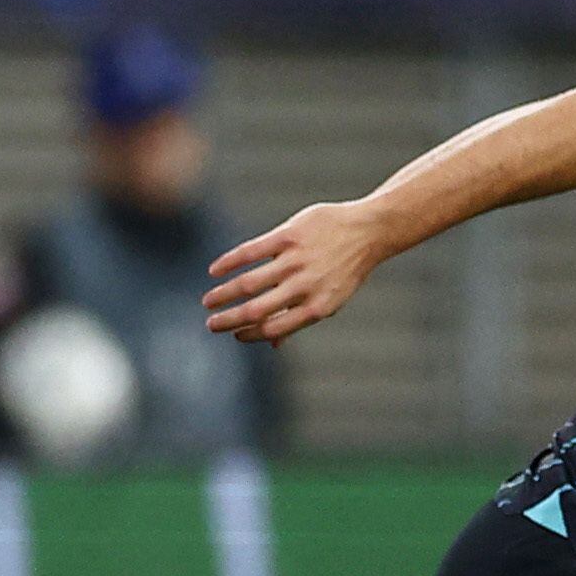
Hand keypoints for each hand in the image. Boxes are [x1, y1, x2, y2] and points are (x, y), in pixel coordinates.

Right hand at [205, 201, 382, 345]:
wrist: (368, 231)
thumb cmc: (345, 268)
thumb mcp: (330, 299)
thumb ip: (299, 318)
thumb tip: (274, 344)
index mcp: (316, 307)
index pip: (274, 328)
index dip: (249, 335)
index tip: (233, 335)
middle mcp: (304, 286)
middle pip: (256, 309)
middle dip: (228, 320)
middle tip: (210, 325)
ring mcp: (295, 260)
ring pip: (249, 282)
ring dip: (223, 294)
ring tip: (207, 301)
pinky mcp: (288, 236)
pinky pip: (251, 251)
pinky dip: (229, 262)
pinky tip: (214, 270)